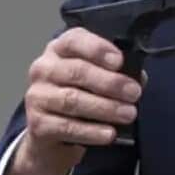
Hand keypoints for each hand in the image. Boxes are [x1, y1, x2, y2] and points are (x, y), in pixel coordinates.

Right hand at [1, 27, 142, 174]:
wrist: (51, 133)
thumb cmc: (80, 96)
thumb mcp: (96, 78)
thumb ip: (116, 73)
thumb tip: (138, 78)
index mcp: (59, 50)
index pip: (74, 40)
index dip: (97, 49)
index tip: (119, 61)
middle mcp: (43, 68)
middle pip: (77, 71)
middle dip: (110, 82)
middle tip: (134, 93)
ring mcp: (37, 96)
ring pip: (72, 100)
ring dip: (105, 107)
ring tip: (128, 114)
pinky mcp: (36, 123)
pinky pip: (67, 127)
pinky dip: (91, 131)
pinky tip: (109, 133)